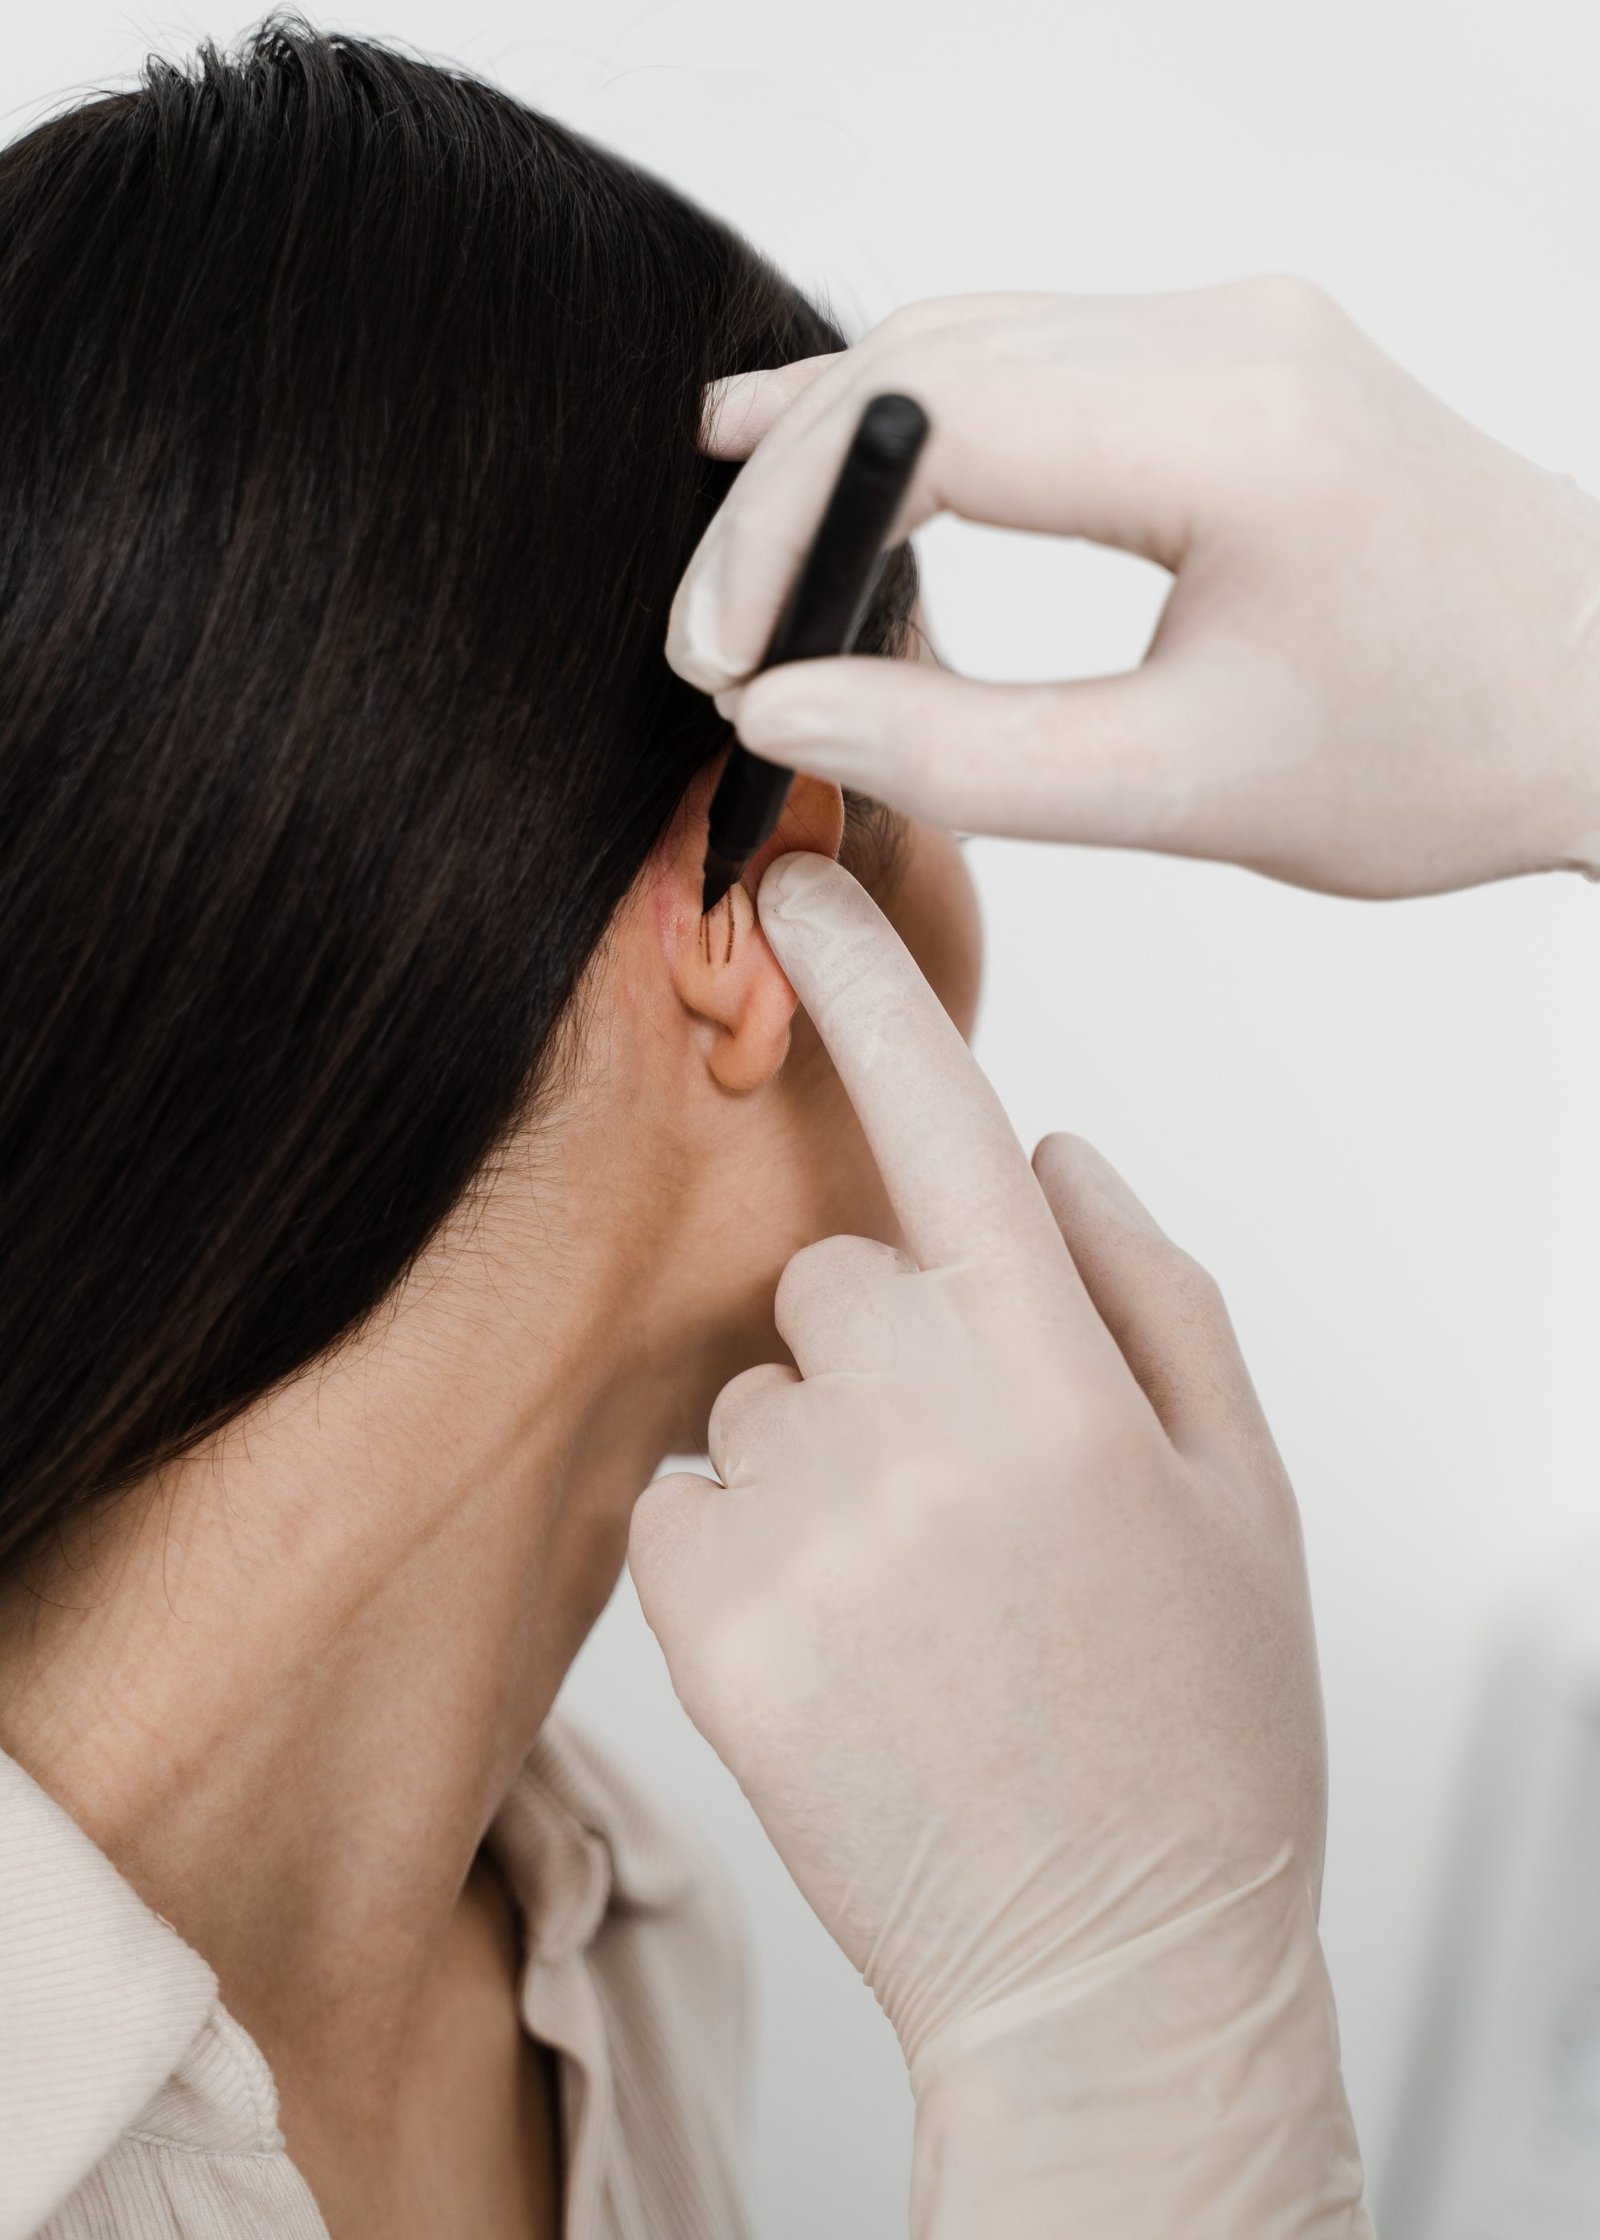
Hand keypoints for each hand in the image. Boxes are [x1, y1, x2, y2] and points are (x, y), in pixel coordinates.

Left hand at [628, 851, 1370, 2236]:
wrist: (1103, 1960)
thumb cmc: (1199, 1725)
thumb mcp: (1242, 1490)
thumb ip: (1152, 1288)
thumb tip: (1058, 1147)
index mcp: (1057, 1373)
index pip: (942, 1119)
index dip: (868, 984)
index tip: (796, 881)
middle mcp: (915, 1422)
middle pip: (838, 1274)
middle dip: (894, 1344)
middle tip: (978, 1492)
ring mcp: (798, 1521)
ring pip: (763, 1385)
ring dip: (826, 1451)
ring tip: (924, 1595)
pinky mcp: (702, 1621)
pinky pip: (691, 1489)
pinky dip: (747, 1538)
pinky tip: (845, 1638)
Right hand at [668, 284, 1599, 897]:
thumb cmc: (1437, 752)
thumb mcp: (1185, 789)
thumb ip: (964, 757)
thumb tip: (784, 710)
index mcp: (1231, 430)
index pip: (928, 427)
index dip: (786, 533)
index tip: (719, 655)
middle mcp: (1230, 332)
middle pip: (926, 360)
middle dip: (789, 491)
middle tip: (712, 633)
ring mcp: (1234, 321)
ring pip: (966, 338)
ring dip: (839, 442)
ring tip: (737, 551)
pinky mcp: (1231, 346)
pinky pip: (1031, 348)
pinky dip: (921, 415)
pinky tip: (839, 449)